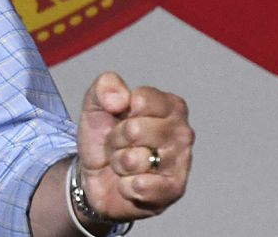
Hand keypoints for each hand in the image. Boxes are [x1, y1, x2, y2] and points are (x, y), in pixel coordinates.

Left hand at [76, 72, 192, 221]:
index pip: (141, 100)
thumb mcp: (95, 104)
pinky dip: (125, 186)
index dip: (118, 110)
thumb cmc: (104, 136)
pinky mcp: (174, 190)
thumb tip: (120, 99)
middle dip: (116, 139)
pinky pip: (140, 186)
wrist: (95, 176)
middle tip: (119, 144)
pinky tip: (130, 183)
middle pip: (135, 130)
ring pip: (134, 159)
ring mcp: (181, 162)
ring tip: (124, 163)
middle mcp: (182, 132)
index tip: (119, 118)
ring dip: (119, 163)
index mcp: (170, 106)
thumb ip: (105, 86)